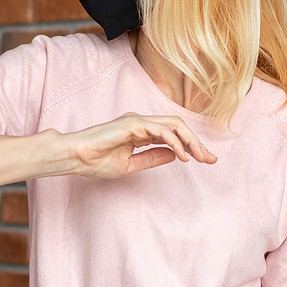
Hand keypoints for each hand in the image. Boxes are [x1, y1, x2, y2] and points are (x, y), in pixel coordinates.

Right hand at [59, 112, 215, 179]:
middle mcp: (141, 123)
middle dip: (197, 143)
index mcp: (141, 132)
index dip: (192, 146)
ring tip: (200, 158)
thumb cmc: (95, 162)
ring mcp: (137, 121)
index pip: (173, 135)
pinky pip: (160, 130)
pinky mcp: (132, 123)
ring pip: (173, 125)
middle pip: (178, 127)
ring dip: (190, 141)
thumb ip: (153, 158)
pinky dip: (174, 142)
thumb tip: (175, 156)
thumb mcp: (131, 165)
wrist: (75, 158)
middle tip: (210, 159)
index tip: (207, 160)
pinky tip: (182, 155)